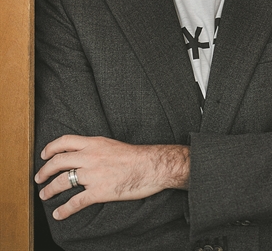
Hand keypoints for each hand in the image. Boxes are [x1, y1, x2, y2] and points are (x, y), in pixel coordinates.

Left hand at [34, 135, 189, 219]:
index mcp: (94, 143)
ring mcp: (93, 174)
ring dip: (49, 189)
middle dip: (44, 171)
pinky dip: (64, 209)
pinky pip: (75, 202)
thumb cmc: (136, 156)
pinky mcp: (99, 191)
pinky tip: (59, 213)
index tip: (44, 155)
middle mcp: (90, 156)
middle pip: (58, 161)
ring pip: (62, 181)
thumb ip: (96, 148)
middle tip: (39, 178)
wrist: (150, 165)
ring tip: (44, 194)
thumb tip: (85, 153)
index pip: (65, 141)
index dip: (50, 148)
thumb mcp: (112, 144)